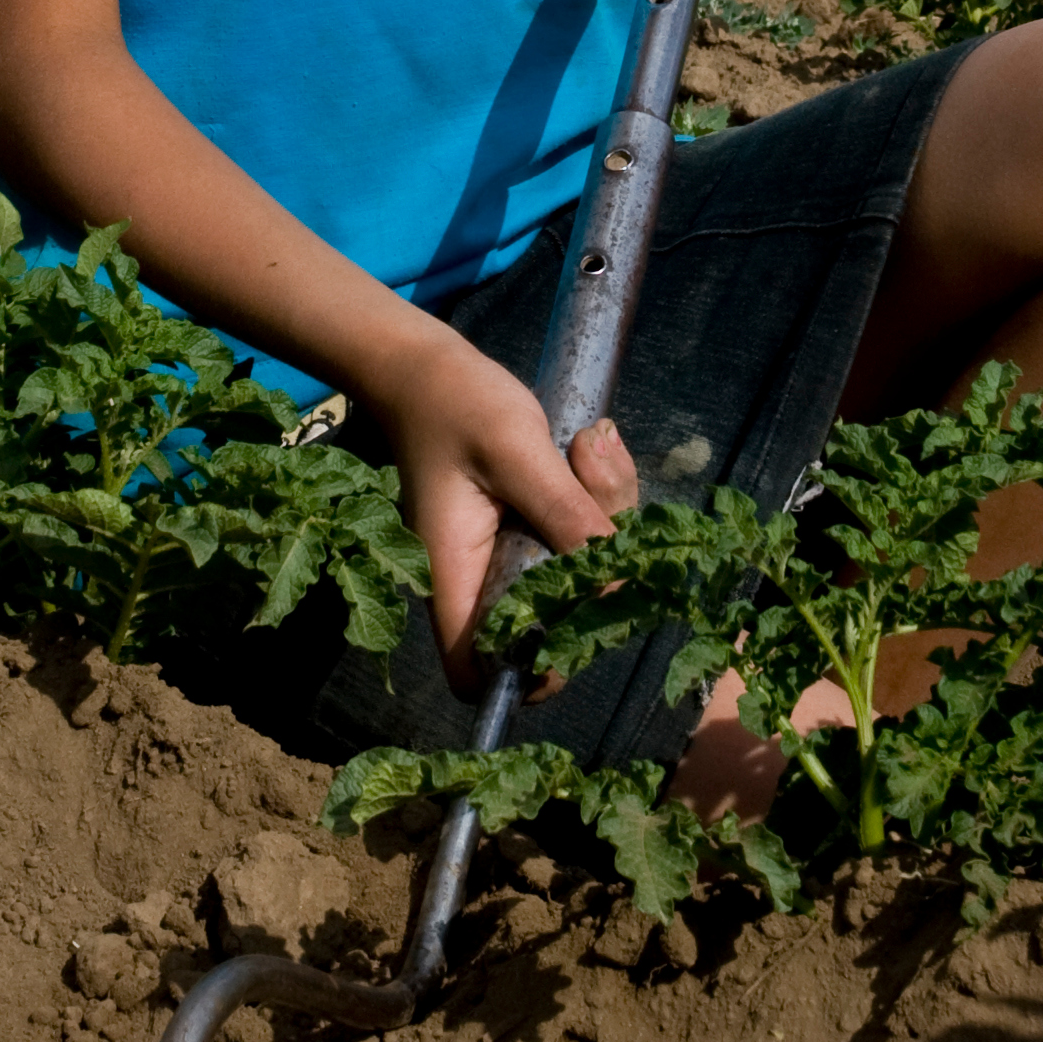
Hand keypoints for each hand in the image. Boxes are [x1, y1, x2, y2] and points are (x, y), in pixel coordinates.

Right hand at [367, 328, 637, 690]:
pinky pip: (577, 537)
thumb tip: (617, 580)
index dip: (526, 675)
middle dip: (593, 571)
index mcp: (456, 577)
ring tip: (586, 450)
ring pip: (574, 575)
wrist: (426, 366)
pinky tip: (587, 450)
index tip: (580, 629)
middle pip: (547, 622)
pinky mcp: (526, 529)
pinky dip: (596, 502)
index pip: (477, 672)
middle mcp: (479, 579)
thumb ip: (565, 514)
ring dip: (602, 522)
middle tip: (596, 492)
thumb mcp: (516, 452)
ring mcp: (505, 555)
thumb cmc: (456, 405)